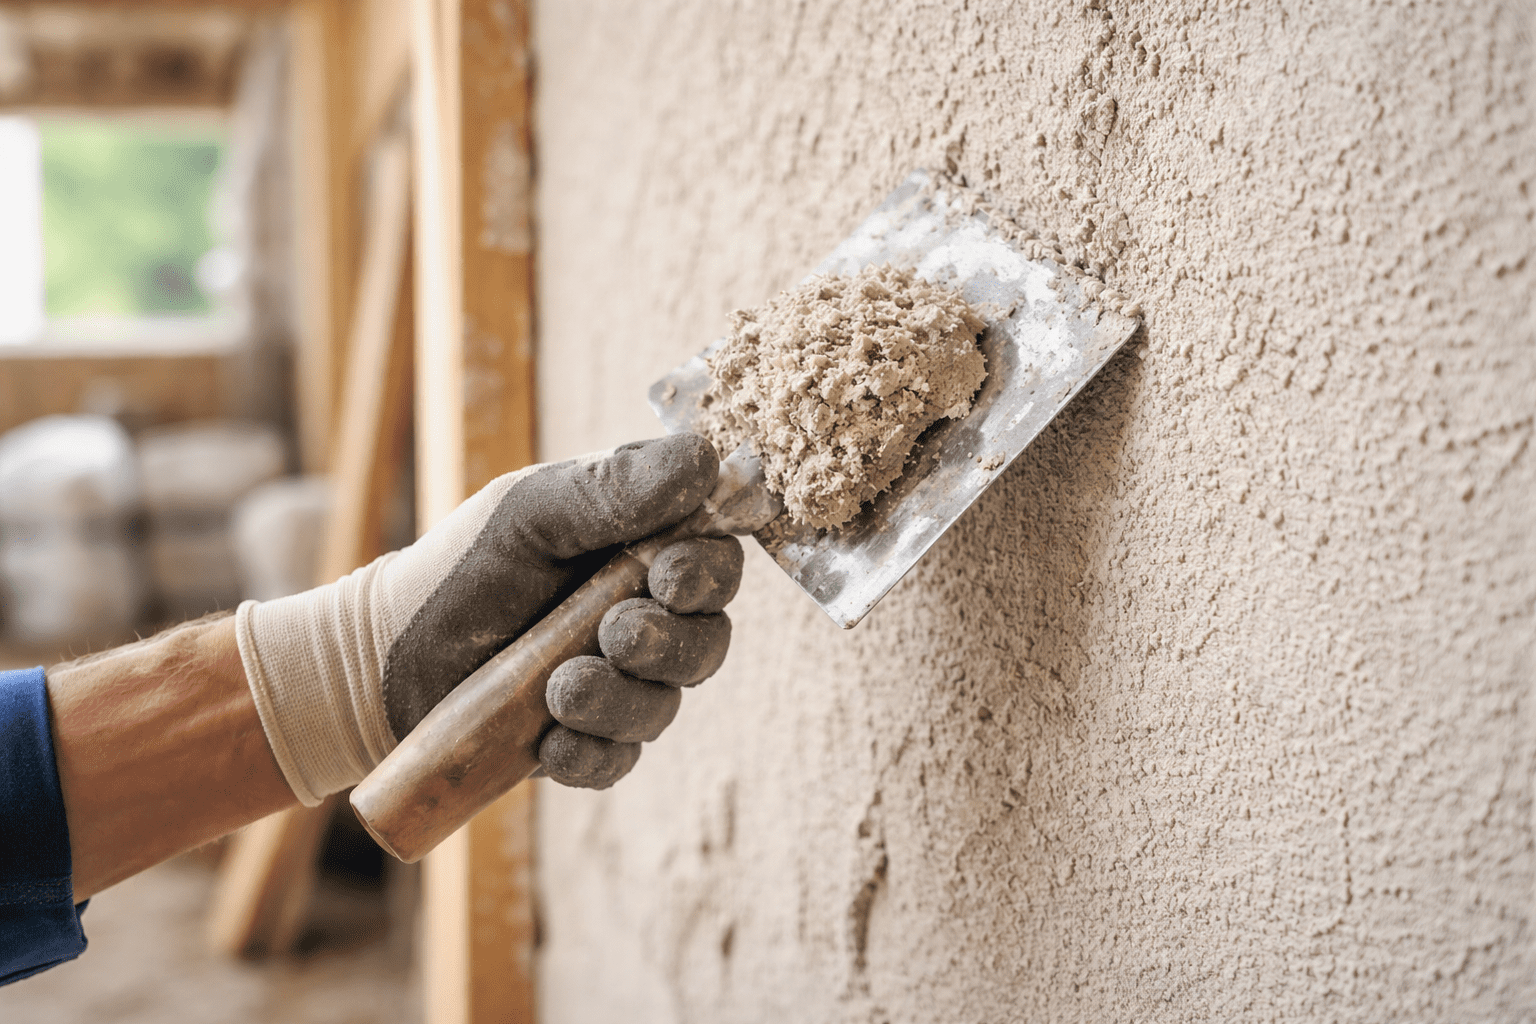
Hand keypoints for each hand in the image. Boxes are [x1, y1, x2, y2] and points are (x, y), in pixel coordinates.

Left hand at [235, 434, 742, 804]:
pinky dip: (589, 751)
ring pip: (666, 703)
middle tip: (614, 633)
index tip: (668, 575)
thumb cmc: (464, 568)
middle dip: (669, 641)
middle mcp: (645, 614)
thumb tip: (706, 459)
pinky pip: (619, 759)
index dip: (708, 570)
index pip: (718, 554)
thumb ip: (615, 488)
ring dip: (621, 697)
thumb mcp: (531, 513)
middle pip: (708, 636)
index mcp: (642, 546)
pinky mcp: (590, 740)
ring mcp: (621, 681)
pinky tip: (549, 740)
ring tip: (560, 688)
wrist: (386, 658)